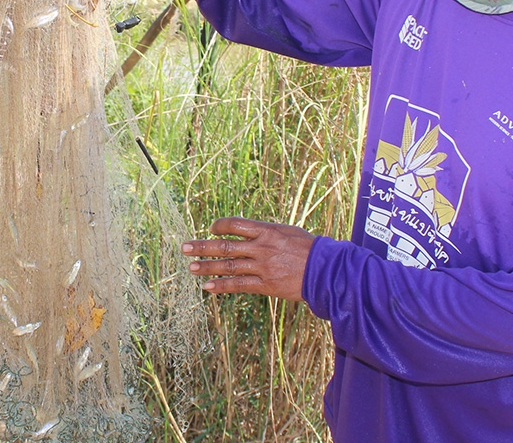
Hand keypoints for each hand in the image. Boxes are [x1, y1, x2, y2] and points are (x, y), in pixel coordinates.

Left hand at [182, 217, 316, 301]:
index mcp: (267, 230)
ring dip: (207, 267)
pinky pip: (239, 285)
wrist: (327, 271)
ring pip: (229, 266)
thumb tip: (248, 233)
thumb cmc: (310, 249)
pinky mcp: (266, 285)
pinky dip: (222, 286)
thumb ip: (267, 233)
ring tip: (191, 267)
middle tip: (184, 247)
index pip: (235, 224)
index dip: (220, 226)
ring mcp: (262, 267)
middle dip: (203, 247)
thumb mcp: (288, 232)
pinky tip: (207, 287)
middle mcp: (261, 247)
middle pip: (225, 246)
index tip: (211, 229)